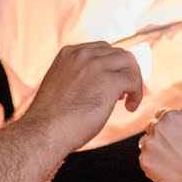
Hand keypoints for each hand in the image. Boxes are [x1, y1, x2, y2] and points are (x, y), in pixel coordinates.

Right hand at [21, 42, 143, 149]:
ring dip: (133, 80)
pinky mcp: (109, 81)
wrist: (44, 132)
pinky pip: (133, 79)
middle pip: (118, 53)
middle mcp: (82, 54)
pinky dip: (137, 93)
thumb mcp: (61, 87)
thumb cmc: (50, 119)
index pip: (101, 50)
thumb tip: (98, 85)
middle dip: (125, 71)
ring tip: (128, 101)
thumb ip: (78, 78)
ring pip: (129, 62)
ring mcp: (96, 66)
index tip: (114, 85)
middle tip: (123, 94)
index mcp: (68, 54)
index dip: (112, 66)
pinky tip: (130, 108)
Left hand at [138, 110, 181, 181]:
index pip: (160, 114)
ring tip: (170, 164)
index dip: (164, 125)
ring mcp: (149, 143)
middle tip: (169, 151)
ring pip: (145, 144)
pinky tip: (167, 173)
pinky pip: (145, 160)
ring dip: (153, 151)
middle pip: (150, 127)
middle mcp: (158, 126)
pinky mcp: (144, 160)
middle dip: (157, 136)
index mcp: (172, 116)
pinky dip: (152, 166)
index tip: (170, 135)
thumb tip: (180, 133)